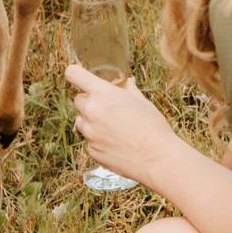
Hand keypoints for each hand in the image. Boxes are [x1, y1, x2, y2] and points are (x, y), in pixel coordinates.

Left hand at [67, 63, 178, 190]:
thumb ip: (128, 89)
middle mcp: (91, 111)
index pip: (73, 74)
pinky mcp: (91, 151)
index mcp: (103, 94)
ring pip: (81, 121)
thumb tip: (127, 81)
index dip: (75, 72)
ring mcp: (89, 133)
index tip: (79, 76)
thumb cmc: (153, 127)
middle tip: (107, 108)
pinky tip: (116, 144)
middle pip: (78, 100)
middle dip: (89, 101)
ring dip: (91, 121)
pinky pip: (89, 140)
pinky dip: (98, 140)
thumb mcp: (142, 101)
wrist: (158, 159)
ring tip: (113, 128)